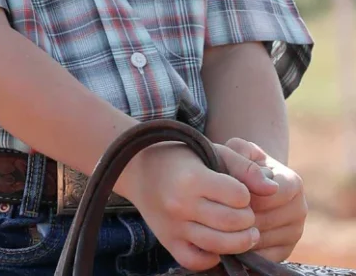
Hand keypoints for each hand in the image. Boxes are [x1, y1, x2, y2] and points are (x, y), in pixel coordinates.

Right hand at [124, 141, 278, 271]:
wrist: (140, 169)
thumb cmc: (182, 156)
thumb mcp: (211, 150)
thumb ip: (243, 166)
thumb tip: (273, 190)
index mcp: (192, 178)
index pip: (238, 196)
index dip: (246, 194)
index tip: (240, 190)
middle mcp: (180, 204)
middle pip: (232, 223)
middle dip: (248, 219)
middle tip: (247, 214)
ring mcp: (173, 227)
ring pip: (220, 246)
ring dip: (240, 241)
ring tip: (245, 232)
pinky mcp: (168, 242)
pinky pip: (197, 261)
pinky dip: (214, 257)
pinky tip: (220, 244)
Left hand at [225, 137, 307, 261]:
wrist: (244, 179)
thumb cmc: (237, 161)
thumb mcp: (237, 151)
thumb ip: (245, 162)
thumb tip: (269, 188)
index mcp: (293, 182)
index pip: (269, 198)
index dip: (244, 196)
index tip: (227, 191)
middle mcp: (300, 209)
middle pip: (264, 221)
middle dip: (238, 216)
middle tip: (218, 208)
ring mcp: (295, 233)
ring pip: (261, 240)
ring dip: (238, 234)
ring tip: (220, 221)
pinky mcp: (285, 252)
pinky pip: (262, 257)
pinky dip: (243, 250)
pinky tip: (229, 235)